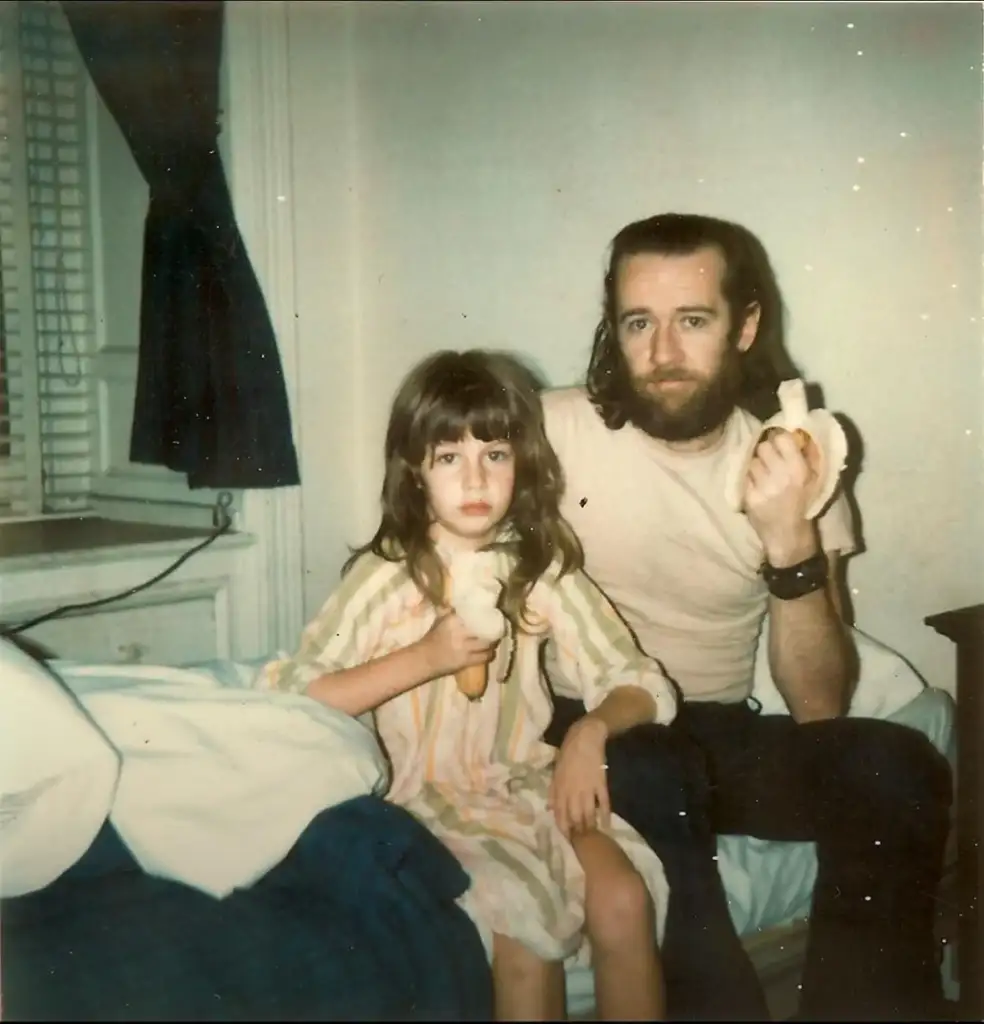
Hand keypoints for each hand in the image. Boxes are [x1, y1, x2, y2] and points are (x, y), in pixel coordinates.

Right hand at [418, 610, 497, 679]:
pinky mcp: (466, 661)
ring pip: (486, 644)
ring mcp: (464, 648)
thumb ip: (449, 612)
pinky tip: (490, 652)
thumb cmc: (431, 639)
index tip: (490, 614)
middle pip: (483, 629)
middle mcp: (460, 633)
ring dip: (492, 643)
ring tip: (494, 640)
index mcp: (452, 621)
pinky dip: (489, 655)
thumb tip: (459, 602)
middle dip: (492, 629)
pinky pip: (483, 657)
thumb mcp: (439, 621)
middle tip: (496, 628)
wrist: (423, 659)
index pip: (474, 615)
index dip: (484, 615)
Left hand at [549, 715, 609, 838]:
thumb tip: (549, 808)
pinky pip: (604, 802)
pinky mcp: (601, 783)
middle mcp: (572, 791)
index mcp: (559, 788)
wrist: (585, 738)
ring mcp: (587, 788)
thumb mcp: (555, 771)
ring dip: (590, 826)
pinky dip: (605, 814)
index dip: (563, 828)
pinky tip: (607, 824)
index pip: (560, 814)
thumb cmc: (568, 753)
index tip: (567, 839)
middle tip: (581, 844)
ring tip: (593, 838)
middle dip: (577, 831)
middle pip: (574, 816)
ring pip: (588, 812)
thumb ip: (553, 791)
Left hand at [743, 429, 820, 564]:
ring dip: (757, 465)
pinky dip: (750, 479)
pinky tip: (758, 486)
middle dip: (766, 451)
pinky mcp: (749, 496)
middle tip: (770, 459)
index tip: (780, 443)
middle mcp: (780, 476)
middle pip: (763, 447)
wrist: (788, 535)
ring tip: (764, 475)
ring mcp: (763, 487)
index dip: (778, 439)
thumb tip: (798, 430)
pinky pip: (744, 476)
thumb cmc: (803, 504)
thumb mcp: (814, 479)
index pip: (781, 438)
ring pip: (752, 461)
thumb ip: (807, 454)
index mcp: (799, 470)